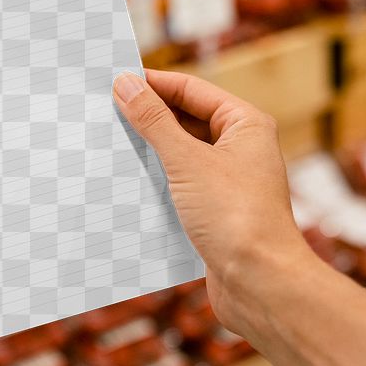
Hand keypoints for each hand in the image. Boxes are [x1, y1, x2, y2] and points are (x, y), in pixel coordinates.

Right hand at [112, 69, 317, 337]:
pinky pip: (182, 184)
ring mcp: (230, 181)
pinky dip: (158, 180)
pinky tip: (129, 182)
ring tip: (110, 144)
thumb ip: (153, 121)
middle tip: (105, 112)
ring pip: (182, 154)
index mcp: (245, 125)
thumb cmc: (235, 217)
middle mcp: (242, 148)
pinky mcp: (218, 211)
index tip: (114, 81)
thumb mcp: (186, 161)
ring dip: (151, 150)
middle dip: (149, 117)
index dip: (153, 84)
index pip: (191, 90)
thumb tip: (125, 84)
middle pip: (187, 120)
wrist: (261, 283)